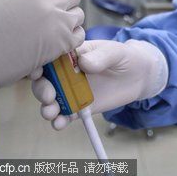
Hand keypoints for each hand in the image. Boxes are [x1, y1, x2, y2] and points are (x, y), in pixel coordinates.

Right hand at [30, 39, 168, 129]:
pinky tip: (60, 123)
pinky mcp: (79, 107)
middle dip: (42, 89)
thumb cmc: (125, 58)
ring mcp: (72, 91)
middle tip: (49, 95)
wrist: (139, 76)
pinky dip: (59, 121)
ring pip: (52, 100)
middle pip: (45, 81)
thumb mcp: (116, 52)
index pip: (50, 58)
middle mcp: (67, 74)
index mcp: (72, 55)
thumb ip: (101, 56)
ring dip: (47, 107)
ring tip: (51, 112)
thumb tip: (84, 63)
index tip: (37, 72)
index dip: (39, 64)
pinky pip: (66, 115)